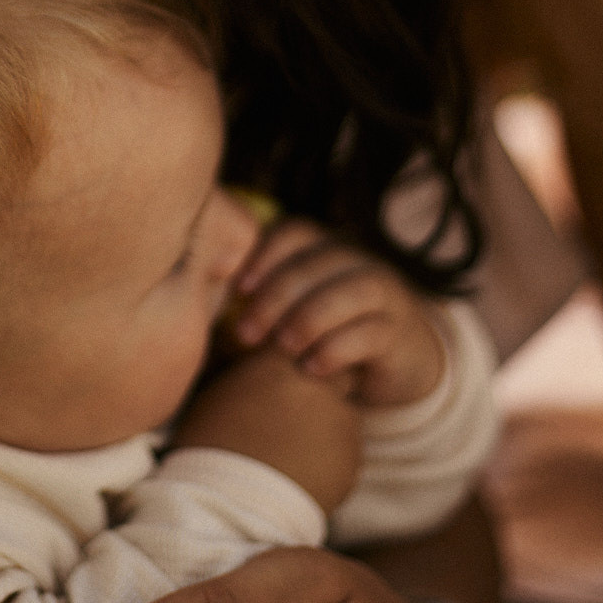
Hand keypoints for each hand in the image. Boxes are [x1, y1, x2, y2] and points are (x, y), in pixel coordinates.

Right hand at [172, 346, 360, 511]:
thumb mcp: (217, 392)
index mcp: (278, 360)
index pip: (302, 340)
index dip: (296, 357)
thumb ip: (247, 371)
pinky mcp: (353, 454)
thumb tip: (252, 365)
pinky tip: (306, 470)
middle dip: (320, 385)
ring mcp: (338, 417)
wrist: (231, 504)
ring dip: (328, 420)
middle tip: (296, 412)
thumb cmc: (211, 448)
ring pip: (343, 408)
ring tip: (296, 448)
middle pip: (331, 369)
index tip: (285, 374)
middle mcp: (315, 381)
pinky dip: (333, 454)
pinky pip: (348, 445)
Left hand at [232, 219, 444, 406]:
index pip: (295, 233)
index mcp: (326, 248)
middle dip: (276, 296)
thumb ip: (267, 302)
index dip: (265, 254)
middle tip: (245, 334)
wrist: (398, 359)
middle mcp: (357, 262)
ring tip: (283, 348)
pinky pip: (371, 332)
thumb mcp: (300, 309)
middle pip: (316, 263)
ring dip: (310, 317)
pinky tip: (312, 370)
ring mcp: (384, 294)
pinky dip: (337, 349)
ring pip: (351, 290)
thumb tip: (204, 311)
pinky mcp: (398, 332)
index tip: (237, 288)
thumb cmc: (328, 331)